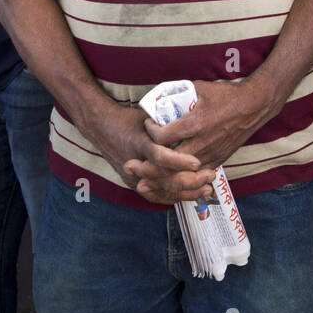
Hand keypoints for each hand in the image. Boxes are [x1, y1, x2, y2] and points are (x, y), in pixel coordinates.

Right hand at [89, 103, 212, 203]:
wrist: (101, 128)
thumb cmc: (129, 119)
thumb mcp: (149, 116)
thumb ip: (169, 121)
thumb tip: (197, 116)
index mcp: (139, 143)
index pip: (159, 157)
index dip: (179, 162)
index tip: (197, 162)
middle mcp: (135, 163)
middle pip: (165, 179)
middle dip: (190, 180)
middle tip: (211, 175)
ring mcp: (133, 177)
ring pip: (163, 190)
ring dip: (187, 192)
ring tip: (207, 189)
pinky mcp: (134, 184)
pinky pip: (157, 196)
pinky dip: (175, 197)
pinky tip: (192, 197)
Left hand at [154, 79, 274, 170]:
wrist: (253, 106)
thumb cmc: (226, 95)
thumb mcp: (200, 88)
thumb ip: (178, 93)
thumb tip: (159, 96)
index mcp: (195, 124)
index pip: (162, 137)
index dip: (150, 131)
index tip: (149, 124)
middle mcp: (202, 142)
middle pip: (168, 161)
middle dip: (151, 159)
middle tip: (144, 152)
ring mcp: (211, 154)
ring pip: (181, 172)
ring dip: (165, 169)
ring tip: (154, 164)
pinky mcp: (218, 160)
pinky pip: (195, 174)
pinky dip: (183, 173)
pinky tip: (175, 167)